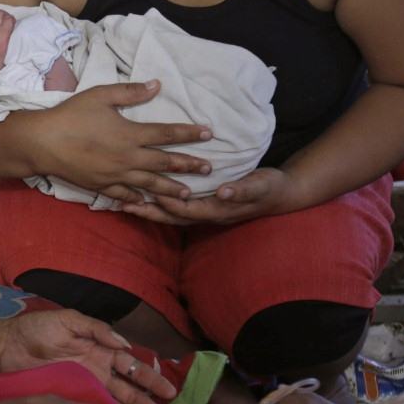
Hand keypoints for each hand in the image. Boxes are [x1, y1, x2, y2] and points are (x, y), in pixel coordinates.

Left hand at [0, 309, 178, 403]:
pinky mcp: (70, 398)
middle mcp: (98, 371)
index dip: (150, 378)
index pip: (132, 366)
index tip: (170, 390)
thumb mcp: (68, 320)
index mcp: (100, 350)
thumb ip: (96, 329)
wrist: (7, 347)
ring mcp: (86, 387)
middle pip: (131, 390)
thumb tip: (124, 343)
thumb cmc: (37, 329)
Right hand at [34, 81, 213, 203]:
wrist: (43, 143)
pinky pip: (125, 195)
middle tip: (209, 169)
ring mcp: (116, 175)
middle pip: (165, 163)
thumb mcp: (101, 95)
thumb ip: (131, 92)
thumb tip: (157, 85)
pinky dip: (138, 200)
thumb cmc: (72, 115)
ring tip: (188, 194)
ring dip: (172, 189)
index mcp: (131, 134)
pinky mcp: (102, 186)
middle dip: (189, 165)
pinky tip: (147, 202)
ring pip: (150, 185)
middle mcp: (129, 157)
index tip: (209, 134)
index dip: (190, 133)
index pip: (167, 134)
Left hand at [120, 168, 296, 225]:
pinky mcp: (204, 205)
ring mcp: (206, 211)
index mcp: (218, 210)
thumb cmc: (269, 188)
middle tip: (123, 203)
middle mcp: (208, 214)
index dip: (167, 204)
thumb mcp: (260, 186)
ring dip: (150, 209)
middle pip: (172, 217)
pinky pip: (178, 207)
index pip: (186, 209)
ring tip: (125, 202)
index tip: (147, 195)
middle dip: (148, 211)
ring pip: (172, 215)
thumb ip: (242, 190)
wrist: (280, 195)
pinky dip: (160, 204)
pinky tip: (146, 195)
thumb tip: (223, 192)